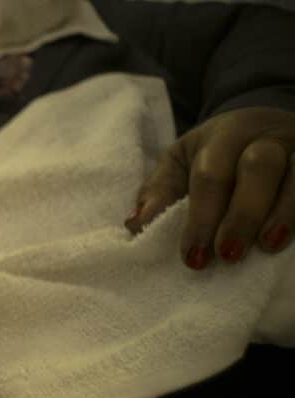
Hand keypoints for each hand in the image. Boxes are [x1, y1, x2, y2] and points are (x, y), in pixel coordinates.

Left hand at [126, 107, 294, 268]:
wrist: (264, 121)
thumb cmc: (214, 153)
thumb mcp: (181, 162)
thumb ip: (160, 191)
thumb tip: (136, 225)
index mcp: (223, 137)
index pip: (211, 176)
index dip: (201, 218)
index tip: (193, 257)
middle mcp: (266, 137)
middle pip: (259, 169)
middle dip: (242, 215)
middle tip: (229, 255)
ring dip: (285, 212)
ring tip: (269, 247)